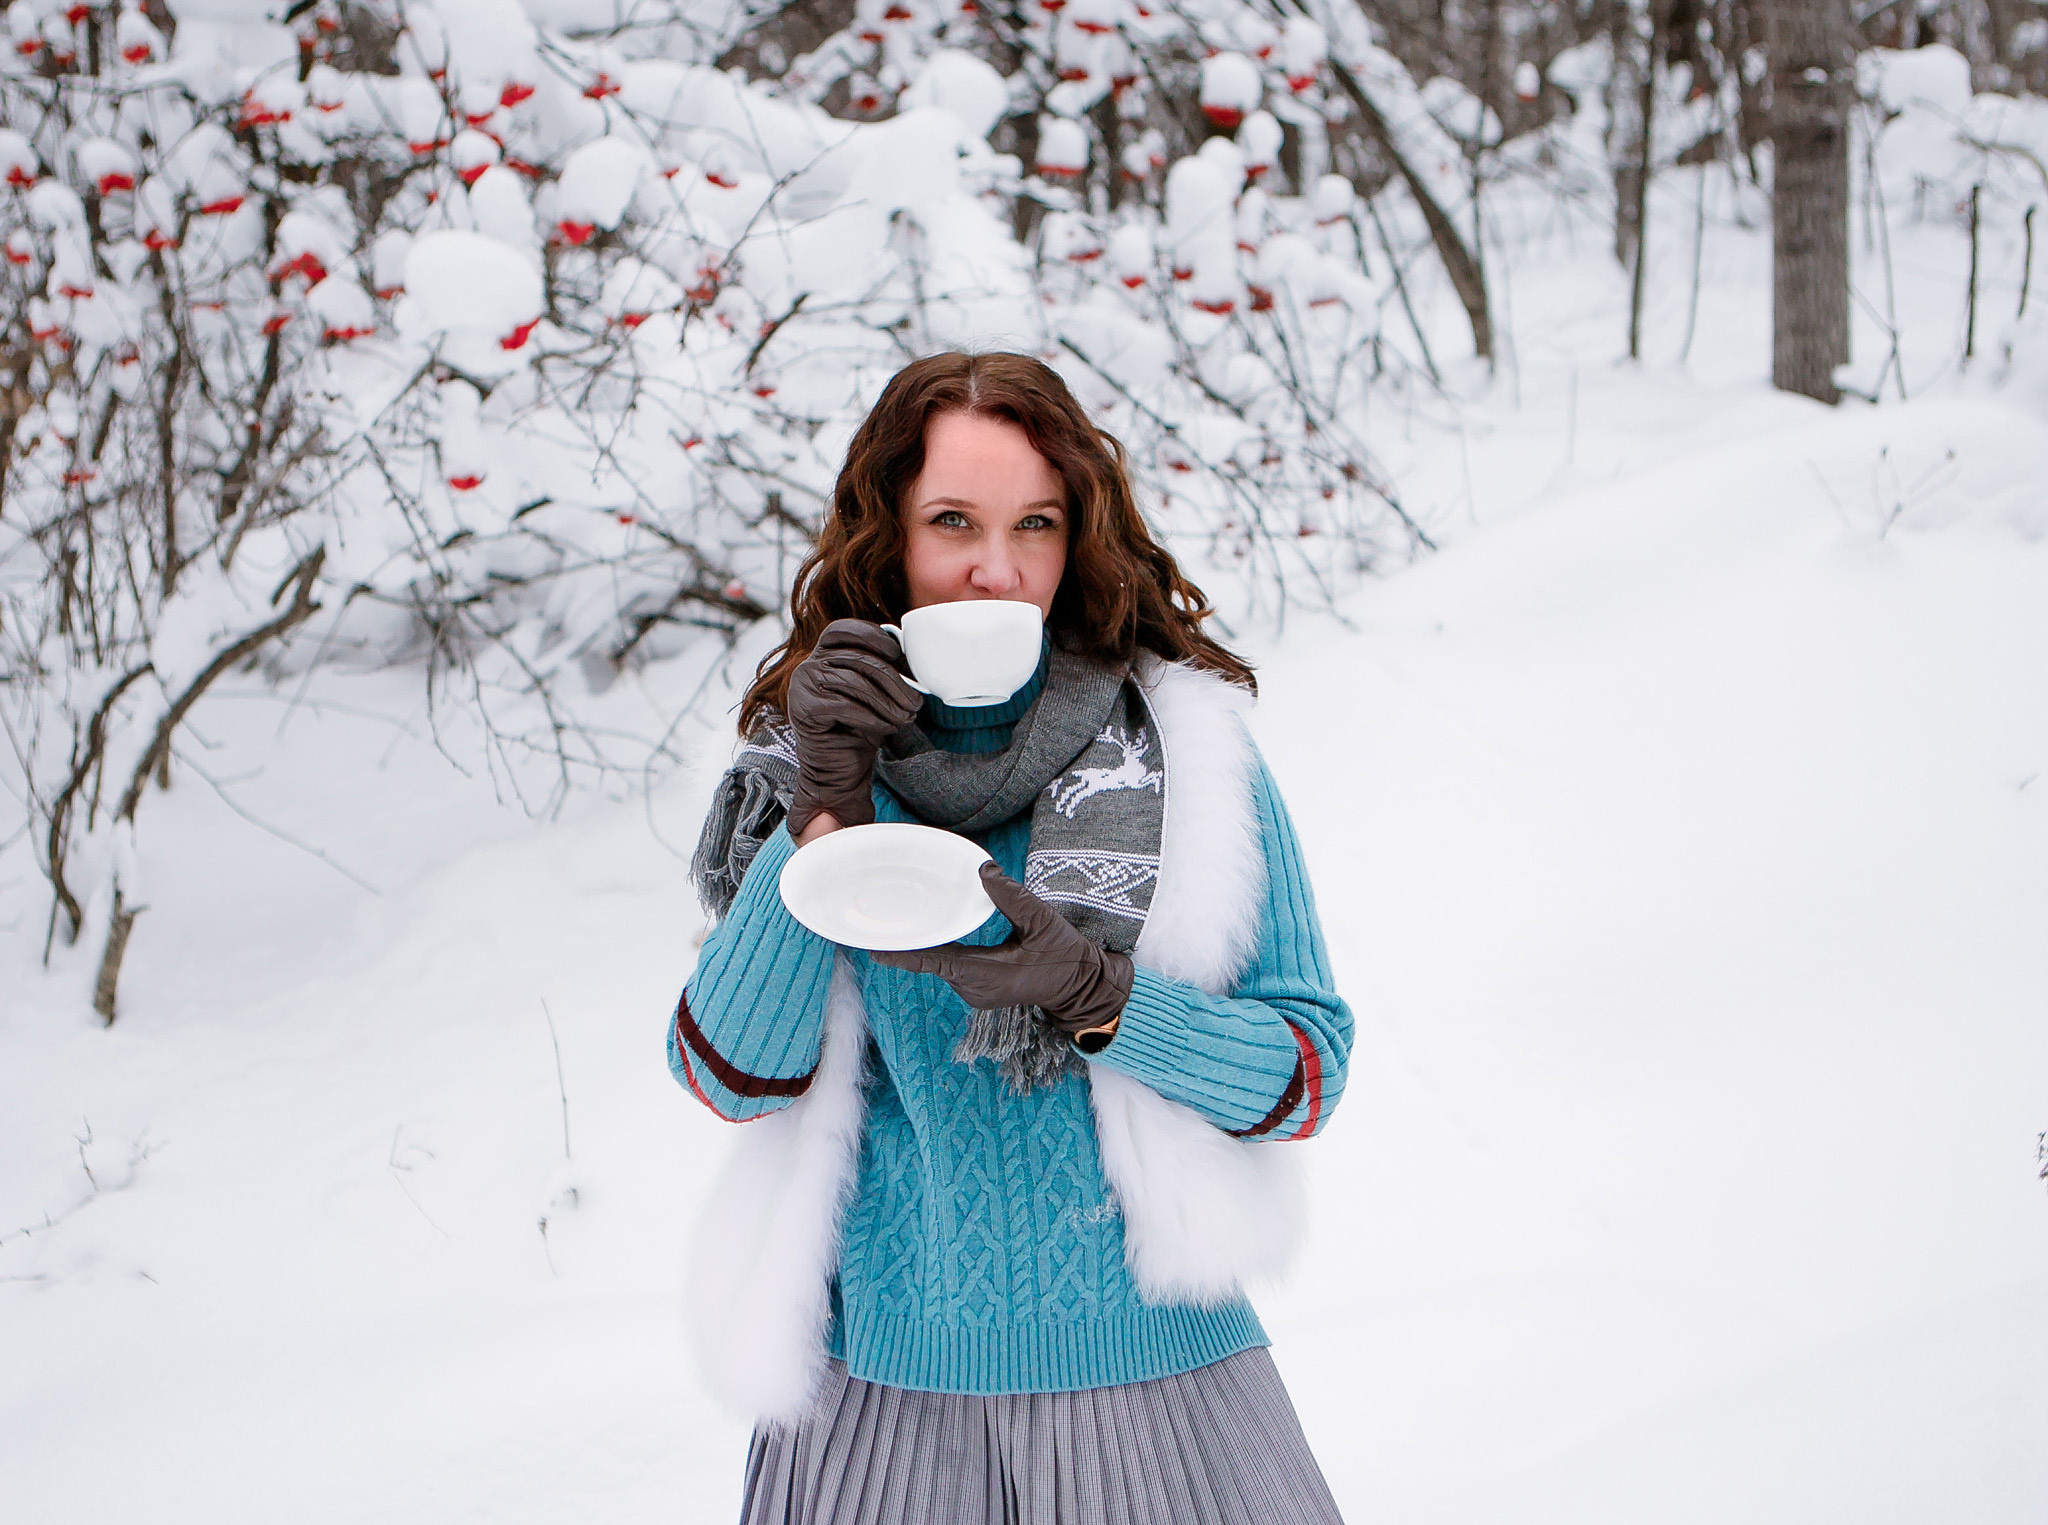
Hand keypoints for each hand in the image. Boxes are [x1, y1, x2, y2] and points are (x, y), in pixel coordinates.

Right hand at [785, 619, 921, 835]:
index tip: (897, 654)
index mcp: (823, 655)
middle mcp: (808, 666)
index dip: (871, 636)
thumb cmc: (858, 729)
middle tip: (915, 703)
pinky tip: (886, 728)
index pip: (842, 630)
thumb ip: (880, 670)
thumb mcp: (873, 693)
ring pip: (856, 683)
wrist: (838, 770)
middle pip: (859, 660)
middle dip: (894, 682)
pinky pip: (847, 706)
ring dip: (888, 703)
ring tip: (905, 718)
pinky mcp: (805, 709)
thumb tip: (910, 656)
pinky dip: (873, 718)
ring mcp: (803, 686)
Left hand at [872, 863, 1132, 1046]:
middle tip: (885, 918)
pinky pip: (954, 968)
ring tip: (906, 920)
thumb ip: (1011, 896)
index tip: (872, 948)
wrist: (1083, 988)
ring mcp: (976, 993)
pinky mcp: (981, 990)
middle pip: (933, 961)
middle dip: (911, 941)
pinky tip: (936, 932)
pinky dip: (943, 951)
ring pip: (943, 964)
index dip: (902, 954)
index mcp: (984, 973)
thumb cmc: (1066, 956)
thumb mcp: (1042, 921)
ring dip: (928, 946)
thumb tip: (983, 869)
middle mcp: (974, 988)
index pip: (933, 960)